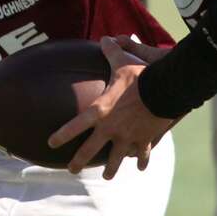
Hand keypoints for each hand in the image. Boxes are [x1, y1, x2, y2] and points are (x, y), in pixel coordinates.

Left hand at [48, 37, 173, 179]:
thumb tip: (105, 38)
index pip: (76, 125)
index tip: (51, 144)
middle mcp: (111, 128)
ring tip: (108, 177)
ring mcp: (128, 137)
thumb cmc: (141, 76)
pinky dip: (141, 161)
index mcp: (101, 110)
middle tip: (71, 170)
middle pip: (90, 150)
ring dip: (111, 169)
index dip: (62, 135)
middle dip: (79, 162)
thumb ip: (111, 51)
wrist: (165, 91)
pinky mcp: (144, 140)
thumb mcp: (123, 62)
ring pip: (115, 159)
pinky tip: (140, 167)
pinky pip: (141, 155)